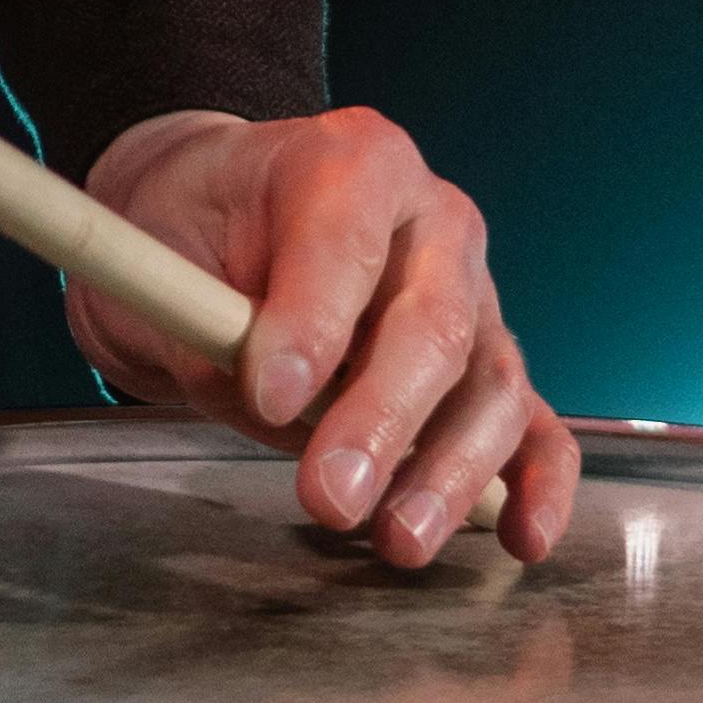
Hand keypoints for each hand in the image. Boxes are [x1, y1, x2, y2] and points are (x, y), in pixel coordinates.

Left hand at [71, 104, 578, 564]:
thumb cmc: (196, 229)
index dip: (312, 323)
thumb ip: (210, 325)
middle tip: (329, 497)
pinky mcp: (488, 363)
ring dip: (449, 472)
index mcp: (353, 162)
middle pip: (432, 324)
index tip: (269, 396)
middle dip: (382, 420)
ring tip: (396, 540)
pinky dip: (537, 484)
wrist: (217, 221)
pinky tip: (522, 538)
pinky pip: (533, 423)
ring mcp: (474, 294)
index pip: (344, 242)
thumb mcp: (166, 252)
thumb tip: (272, 402)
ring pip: (491, 384)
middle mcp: (433, 222)